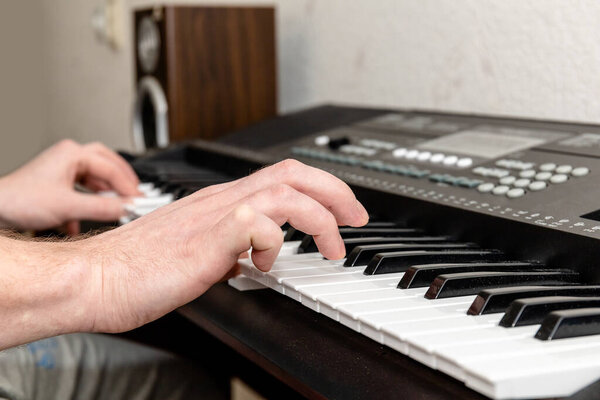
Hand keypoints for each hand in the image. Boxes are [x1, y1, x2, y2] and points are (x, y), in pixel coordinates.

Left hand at [0, 140, 139, 232]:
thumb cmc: (20, 200)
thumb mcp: (68, 207)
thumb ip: (101, 208)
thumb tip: (126, 208)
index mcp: (72, 154)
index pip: (111, 169)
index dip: (128, 187)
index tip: (139, 201)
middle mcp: (68, 157)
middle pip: (106, 164)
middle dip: (122, 181)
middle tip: (136, 194)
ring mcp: (61, 169)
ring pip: (94, 177)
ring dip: (104, 193)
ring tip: (117, 205)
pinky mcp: (56, 183)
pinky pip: (81, 189)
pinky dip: (88, 203)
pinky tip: (84, 221)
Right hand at [75, 159, 368, 332]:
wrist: (98, 278)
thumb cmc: (140, 268)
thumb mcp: (199, 253)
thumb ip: (229, 247)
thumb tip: (254, 256)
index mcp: (221, 201)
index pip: (283, 175)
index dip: (321, 188)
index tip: (342, 211)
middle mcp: (222, 200)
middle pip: (295, 172)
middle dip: (336, 191)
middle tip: (356, 217)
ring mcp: (214, 216)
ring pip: (285, 191)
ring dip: (320, 217)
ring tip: (333, 247)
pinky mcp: (206, 240)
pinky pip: (256, 225)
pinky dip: (275, 243)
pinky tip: (265, 265)